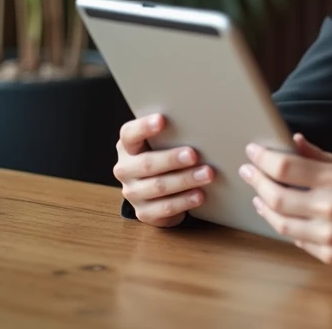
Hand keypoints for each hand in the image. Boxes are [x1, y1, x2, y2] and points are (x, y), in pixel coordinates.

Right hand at [113, 113, 214, 227]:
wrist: (156, 189)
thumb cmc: (163, 155)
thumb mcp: (162, 143)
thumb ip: (170, 135)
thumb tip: (199, 123)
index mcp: (127, 146)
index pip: (129, 134)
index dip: (144, 127)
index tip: (162, 119)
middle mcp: (125, 169)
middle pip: (146, 163)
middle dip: (172, 159)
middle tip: (194, 155)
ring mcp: (132, 192)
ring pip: (158, 187)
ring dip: (184, 180)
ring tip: (207, 174)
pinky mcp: (144, 212)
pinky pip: (164, 208)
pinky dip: (184, 201)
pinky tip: (199, 195)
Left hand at [239, 133, 331, 265]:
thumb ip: (318, 156)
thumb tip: (293, 141)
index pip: (285, 168)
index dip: (263, 158)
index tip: (252, 151)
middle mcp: (331, 208)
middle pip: (277, 197)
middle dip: (256, 181)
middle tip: (248, 171)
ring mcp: (330, 236)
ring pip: (281, 223)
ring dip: (264, 207)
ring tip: (259, 195)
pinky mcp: (330, 256)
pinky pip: (297, 241)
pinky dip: (285, 226)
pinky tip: (280, 215)